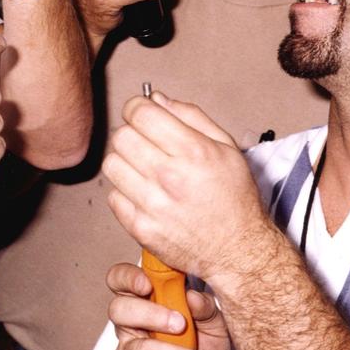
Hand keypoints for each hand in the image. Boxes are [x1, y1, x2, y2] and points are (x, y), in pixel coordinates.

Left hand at [102, 92, 269, 283]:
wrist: (238, 251)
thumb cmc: (234, 199)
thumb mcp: (226, 148)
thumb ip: (191, 117)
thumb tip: (157, 99)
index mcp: (193, 152)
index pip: (140, 114)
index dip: (136, 107)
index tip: (141, 113)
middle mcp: (170, 177)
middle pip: (121, 136)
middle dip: (131, 133)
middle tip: (145, 143)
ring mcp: (153, 205)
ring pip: (111, 165)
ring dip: (124, 162)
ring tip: (143, 169)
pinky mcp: (141, 228)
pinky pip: (113, 197)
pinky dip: (125, 193)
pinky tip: (144, 194)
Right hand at [108, 261, 230, 349]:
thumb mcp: (214, 328)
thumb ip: (206, 309)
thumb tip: (192, 297)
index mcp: (144, 304)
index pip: (119, 280)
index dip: (128, 277)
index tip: (149, 284)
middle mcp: (129, 328)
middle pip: (118, 310)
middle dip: (151, 315)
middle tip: (181, 325)